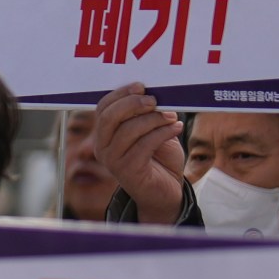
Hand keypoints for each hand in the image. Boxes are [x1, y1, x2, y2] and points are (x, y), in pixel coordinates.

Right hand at [91, 84, 185, 222]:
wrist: (165, 192)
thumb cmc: (159, 159)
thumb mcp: (151, 132)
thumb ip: (146, 116)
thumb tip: (153, 95)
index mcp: (103, 134)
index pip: (103, 108)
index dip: (120, 94)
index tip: (141, 86)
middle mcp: (102, 148)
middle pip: (110, 117)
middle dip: (133, 104)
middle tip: (155, 100)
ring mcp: (113, 161)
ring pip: (129, 130)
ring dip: (154, 119)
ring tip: (171, 117)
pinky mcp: (129, 171)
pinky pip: (145, 145)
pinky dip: (163, 133)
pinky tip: (176, 128)